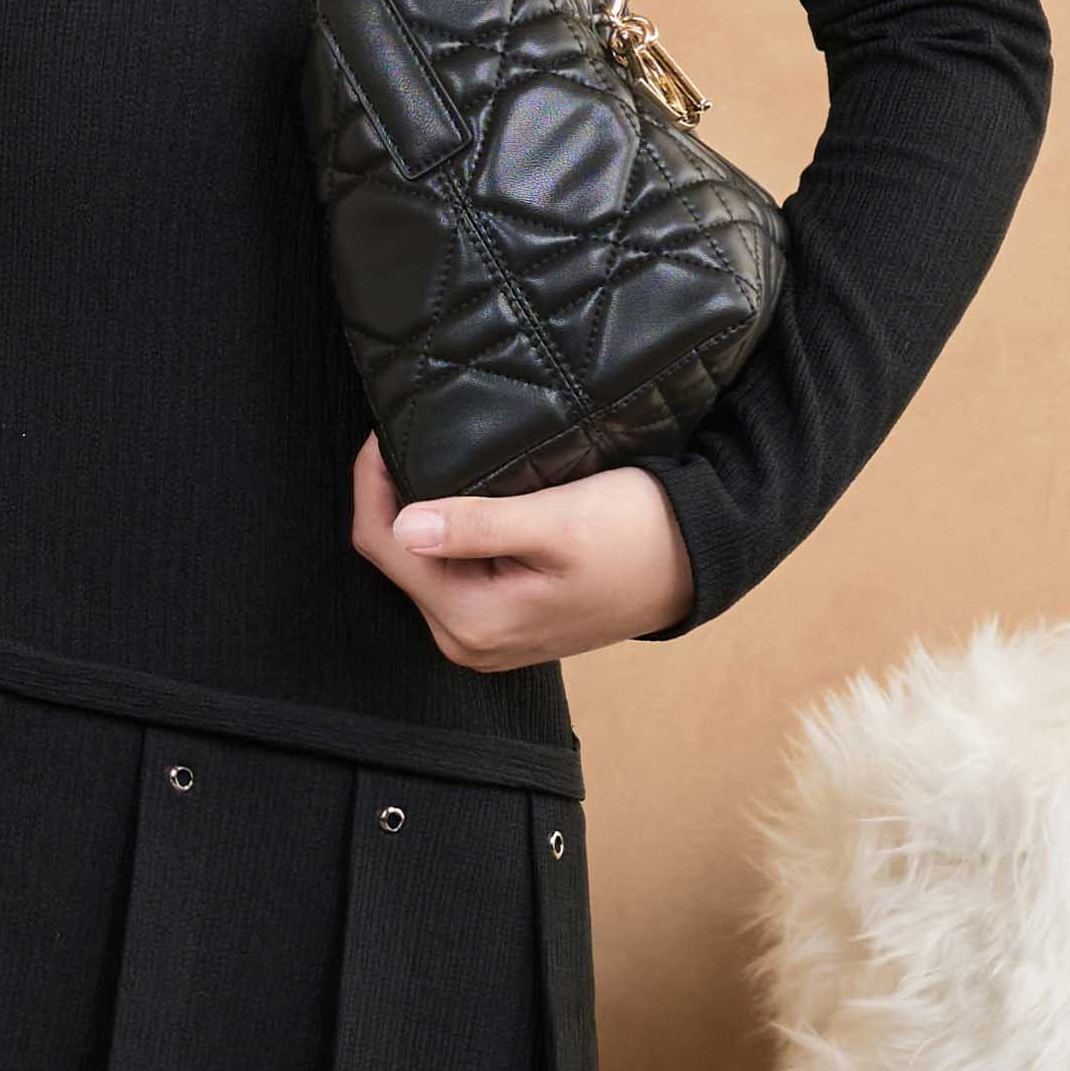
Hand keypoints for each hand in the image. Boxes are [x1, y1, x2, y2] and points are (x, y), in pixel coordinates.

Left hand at [347, 430, 696, 669]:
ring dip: (419, 513)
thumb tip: (405, 524)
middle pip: (395, 557)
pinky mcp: (501, 624)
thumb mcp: (557, 522)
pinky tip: (461, 498)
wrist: (697, 563)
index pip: (384, 544)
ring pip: (419, 564)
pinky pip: (448, 574)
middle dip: (393, 495)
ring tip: (430, 459)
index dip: (372, 481)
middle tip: (406, 435)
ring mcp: (483, 638)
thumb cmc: (636, 536)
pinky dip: (446, 533)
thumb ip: (477, 526)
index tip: (384, 429)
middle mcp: (468, 642)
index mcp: (474, 622)